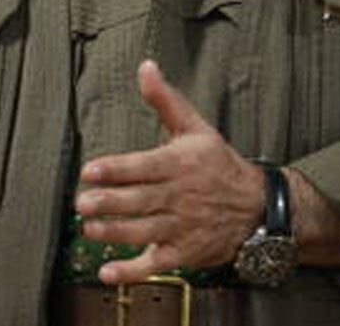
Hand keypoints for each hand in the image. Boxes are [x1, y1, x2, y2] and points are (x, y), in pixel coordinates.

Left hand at [75, 59, 265, 283]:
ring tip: (89, 229)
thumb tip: (145, 68)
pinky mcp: (185, 253)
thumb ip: (165, 101)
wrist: (258, 207)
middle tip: (81, 203)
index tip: (89, 171)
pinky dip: (132, 271)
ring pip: (144, 231)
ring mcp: (183, 227)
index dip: (115, 170)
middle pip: (140, 200)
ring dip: (114, 233)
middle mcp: (180, 196)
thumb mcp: (196, 128)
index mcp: (180, 164)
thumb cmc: (220, 164)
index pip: (143, 166)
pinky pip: (156, 264)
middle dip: (109, 203)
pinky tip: (108, 271)